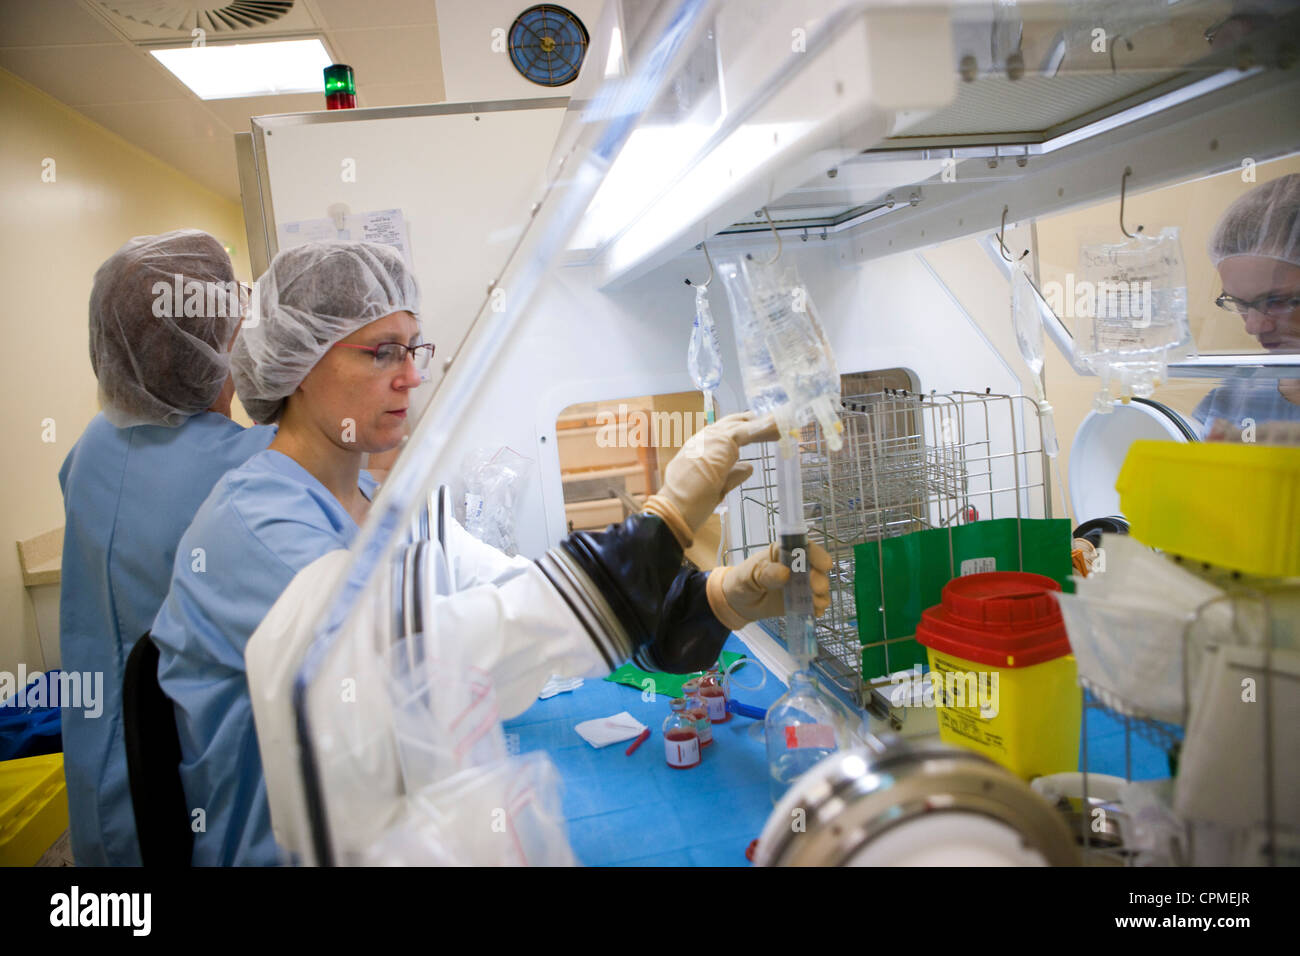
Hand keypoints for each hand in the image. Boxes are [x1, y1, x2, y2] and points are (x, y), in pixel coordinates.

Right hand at [643, 411, 777, 546]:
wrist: (677, 505)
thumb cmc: (689, 503)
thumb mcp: (715, 486)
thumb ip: (732, 474)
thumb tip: (749, 466)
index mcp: (697, 449)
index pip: (720, 434)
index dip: (738, 431)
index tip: (751, 431)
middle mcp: (703, 439)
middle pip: (731, 424)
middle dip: (750, 423)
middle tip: (768, 421)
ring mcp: (711, 438)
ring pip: (741, 426)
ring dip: (761, 424)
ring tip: (778, 421)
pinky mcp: (723, 442)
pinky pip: (749, 431)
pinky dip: (764, 427)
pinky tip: (777, 426)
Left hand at [705, 540, 831, 630]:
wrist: (738, 603)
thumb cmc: (742, 581)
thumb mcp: (749, 575)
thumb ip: (765, 573)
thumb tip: (785, 573)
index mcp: (783, 553)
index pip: (803, 548)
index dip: (816, 554)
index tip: (824, 564)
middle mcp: (796, 567)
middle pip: (816, 568)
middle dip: (820, 578)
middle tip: (816, 588)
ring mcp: (800, 584)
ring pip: (819, 586)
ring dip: (821, 594)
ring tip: (815, 602)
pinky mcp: (801, 600)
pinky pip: (814, 602)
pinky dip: (818, 607)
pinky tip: (815, 611)